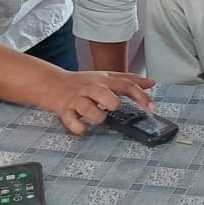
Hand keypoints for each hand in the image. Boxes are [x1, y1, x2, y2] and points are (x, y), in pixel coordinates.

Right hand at [40, 70, 155, 134]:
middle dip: (113, 104)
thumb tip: (152, 82)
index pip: (125, 85)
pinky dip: (80, 128)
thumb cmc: (83, 82)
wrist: (52, 83)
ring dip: (97, 117)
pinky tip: (83, 126)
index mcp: (103, 80)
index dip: (140, 95)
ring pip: (89, 110)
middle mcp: (91, 88)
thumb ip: (129, 80)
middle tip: (113, 108)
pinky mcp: (65, 111)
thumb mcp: (107, 77)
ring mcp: (77, 100)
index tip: (151, 107)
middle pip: (105, 95)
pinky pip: (73, 123)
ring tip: (98, 117)